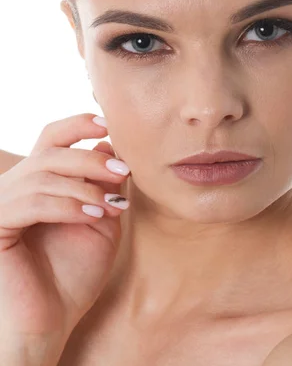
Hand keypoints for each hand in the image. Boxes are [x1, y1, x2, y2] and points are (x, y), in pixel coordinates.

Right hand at [0, 113, 130, 345]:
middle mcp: (15, 187)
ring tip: (111, 205)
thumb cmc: (74, 274)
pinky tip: (93, 215)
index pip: (52, 138)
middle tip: (124, 173)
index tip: (109, 125)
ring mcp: (2, 205)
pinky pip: (32, 202)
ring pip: (43, 175)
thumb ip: (104, 184)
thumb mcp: (100, 219)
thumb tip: (109, 144)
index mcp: (38, 181)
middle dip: (91, 159)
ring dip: (84, 186)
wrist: (51, 322)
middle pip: (51, 152)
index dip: (78, 124)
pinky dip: (67, 205)